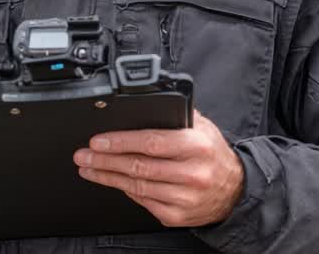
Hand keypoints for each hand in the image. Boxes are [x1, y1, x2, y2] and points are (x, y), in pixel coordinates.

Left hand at [74, 110, 244, 227]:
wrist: (234, 190)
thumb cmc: (213, 154)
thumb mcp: (202, 127)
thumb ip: (177, 114)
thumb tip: (145, 102)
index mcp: (197, 145)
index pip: (152, 142)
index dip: (121, 142)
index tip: (98, 141)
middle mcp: (193, 173)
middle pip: (139, 166)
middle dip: (105, 160)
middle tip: (84, 155)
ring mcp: (185, 197)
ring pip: (137, 186)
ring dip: (108, 177)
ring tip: (89, 168)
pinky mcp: (178, 215)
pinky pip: (144, 202)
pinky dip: (125, 191)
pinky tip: (113, 181)